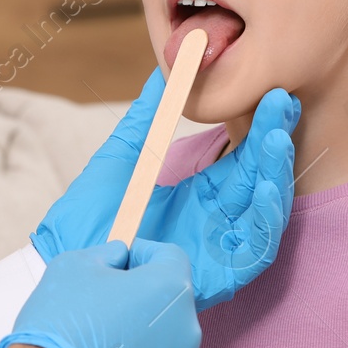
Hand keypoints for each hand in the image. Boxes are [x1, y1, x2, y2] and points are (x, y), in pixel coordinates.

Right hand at [0, 239, 198, 347]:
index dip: (143, 256)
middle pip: (170, 305)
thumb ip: (108, 254)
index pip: (170, 258)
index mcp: (170, 289)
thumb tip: (121, 258)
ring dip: (144, 341)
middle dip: (143, 302)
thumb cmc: (60, 324)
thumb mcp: (74, 265)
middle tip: (104, 311)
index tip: (121, 267)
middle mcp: (188, 330)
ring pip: (167, 345)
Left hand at [31, 74, 299, 309]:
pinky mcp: (218, 277)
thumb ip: (147, 118)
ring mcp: (219, 247)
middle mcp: (218, 217)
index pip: (244, 154)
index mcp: (201, 189)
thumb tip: (166, 70)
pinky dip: (264, 222)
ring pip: (264, 211)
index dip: (261, 124)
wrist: (64, 258)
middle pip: (259, 176)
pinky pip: (253, 252)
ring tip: (275, 141)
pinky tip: (264, 190)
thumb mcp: (121, 157)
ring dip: (275, 175)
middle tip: (283, 101)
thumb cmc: (87, 215)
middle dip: (274, 139)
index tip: (273, 91)